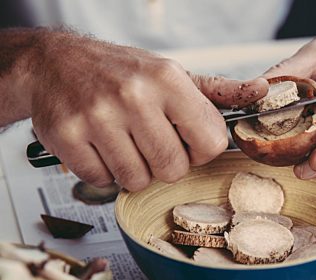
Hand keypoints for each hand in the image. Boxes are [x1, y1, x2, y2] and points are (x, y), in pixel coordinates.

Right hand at [29, 31, 267, 190]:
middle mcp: (134, 96)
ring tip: (123, 143)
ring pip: (137, 180)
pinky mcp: (68, 136)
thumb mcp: (172, 74)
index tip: (185, 142)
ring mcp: (98, 117)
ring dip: (133, 170)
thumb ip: (218, 91)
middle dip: (164, 164)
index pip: (210, 143)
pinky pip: (103, 181)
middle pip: (173, 169)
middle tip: (149, 143)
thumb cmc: (120, 72)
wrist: (53, 62)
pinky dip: (103, 172)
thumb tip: (261, 91)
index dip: (200, 151)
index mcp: (168, 80)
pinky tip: (99, 146)